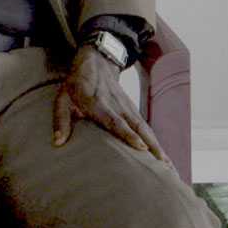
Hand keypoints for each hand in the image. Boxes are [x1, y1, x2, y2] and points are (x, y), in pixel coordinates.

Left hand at [52, 43, 165, 161]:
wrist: (95, 60)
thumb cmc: (75, 84)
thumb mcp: (62, 99)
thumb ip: (61, 120)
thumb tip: (58, 143)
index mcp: (98, 104)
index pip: (115, 121)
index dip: (128, 134)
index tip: (140, 147)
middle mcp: (116, 106)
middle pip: (137, 127)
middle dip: (151, 146)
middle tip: (163, 165)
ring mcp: (127, 107)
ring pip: (145, 128)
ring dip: (158, 146)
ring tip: (169, 167)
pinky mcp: (132, 109)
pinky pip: (145, 128)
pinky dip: (155, 142)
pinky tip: (163, 158)